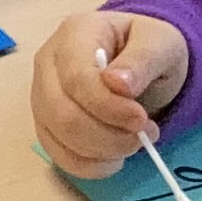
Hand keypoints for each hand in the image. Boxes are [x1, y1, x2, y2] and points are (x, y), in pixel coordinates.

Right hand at [32, 8, 191, 177]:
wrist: (140, 61)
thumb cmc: (149, 47)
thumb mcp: (160, 44)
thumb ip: (142, 60)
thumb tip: (118, 83)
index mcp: (74, 34)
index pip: (77, 79)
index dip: (108, 107)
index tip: (142, 120)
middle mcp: (48, 63)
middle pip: (62, 113)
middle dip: (106, 135)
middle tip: (143, 136)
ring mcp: (42, 95)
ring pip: (59, 137)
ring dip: (101, 152)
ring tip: (134, 143)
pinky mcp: (46, 124)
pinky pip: (58, 155)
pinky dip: (89, 166)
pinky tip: (114, 158)